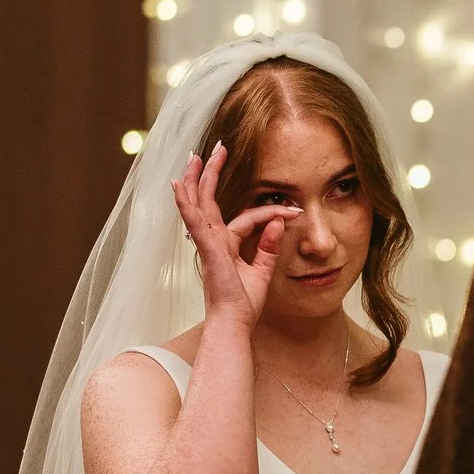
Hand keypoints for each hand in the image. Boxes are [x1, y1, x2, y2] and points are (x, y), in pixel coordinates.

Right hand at [174, 144, 299, 332]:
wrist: (234, 324)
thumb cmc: (244, 305)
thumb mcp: (262, 272)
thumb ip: (269, 248)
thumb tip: (281, 223)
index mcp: (226, 247)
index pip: (248, 219)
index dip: (272, 213)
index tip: (295, 211)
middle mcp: (213, 241)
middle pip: (209, 200)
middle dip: (211, 174)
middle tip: (214, 148)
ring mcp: (207, 243)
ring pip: (199, 203)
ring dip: (198, 178)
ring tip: (196, 155)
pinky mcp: (207, 248)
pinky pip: (195, 220)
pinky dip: (186, 202)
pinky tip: (179, 184)